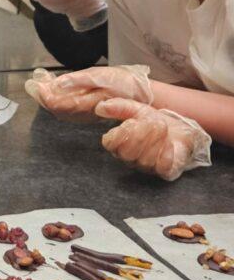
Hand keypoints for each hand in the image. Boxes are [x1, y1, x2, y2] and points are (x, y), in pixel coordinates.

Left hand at [25, 65, 152, 121]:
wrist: (141, 94)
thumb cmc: (123, 82)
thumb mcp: (101, 76)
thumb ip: (78, 81)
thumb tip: (58, 83)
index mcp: (84, 102)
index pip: (56, 103)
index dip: (43, 94)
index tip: (33, 84)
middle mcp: (82, 112)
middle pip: (55, 108)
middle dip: (42, 96)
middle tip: (32, 83)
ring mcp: (85, 114)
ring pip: (60, 110)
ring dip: (48, 98)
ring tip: (39, 85)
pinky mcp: (88, 112)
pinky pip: (67, 110)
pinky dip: (57, 101)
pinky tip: (54, 91)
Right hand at [95, 98, 211, 180]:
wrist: (180, 130)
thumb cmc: (154, 122)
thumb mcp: (137, 109)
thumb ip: (119, 107)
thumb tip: (100, 107)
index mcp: (120, 143)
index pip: (110, 144)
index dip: (119, 134)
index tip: (130, 122)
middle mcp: (130, 157)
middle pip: (127, 153)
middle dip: (140, 135)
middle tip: (153, 122)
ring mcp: (147, 166)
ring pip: (145, 160)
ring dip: (156, 140)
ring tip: (163, 127)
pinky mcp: (165, 172)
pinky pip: (162, 168)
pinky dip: (166, 155)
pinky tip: (169, 143)